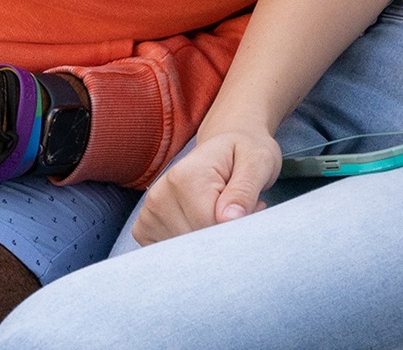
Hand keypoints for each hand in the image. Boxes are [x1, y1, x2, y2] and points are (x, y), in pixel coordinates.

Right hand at [133, 120, 283, 241]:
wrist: (225, 148)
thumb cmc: (244, 154)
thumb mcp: (258, 162)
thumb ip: (245, 190)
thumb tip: (229, 219)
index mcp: (184, 177)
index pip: (210, 224)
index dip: (238, 223)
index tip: (254, 206)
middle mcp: (158, 196)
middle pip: (195, 241)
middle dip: (224, 233)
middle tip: (240, 209)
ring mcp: (148, 214)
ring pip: (184, 251)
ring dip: (209, 240)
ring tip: (223, 212)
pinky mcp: (144, 228)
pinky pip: (170, 253)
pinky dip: (192, 246)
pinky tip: (203, 222)